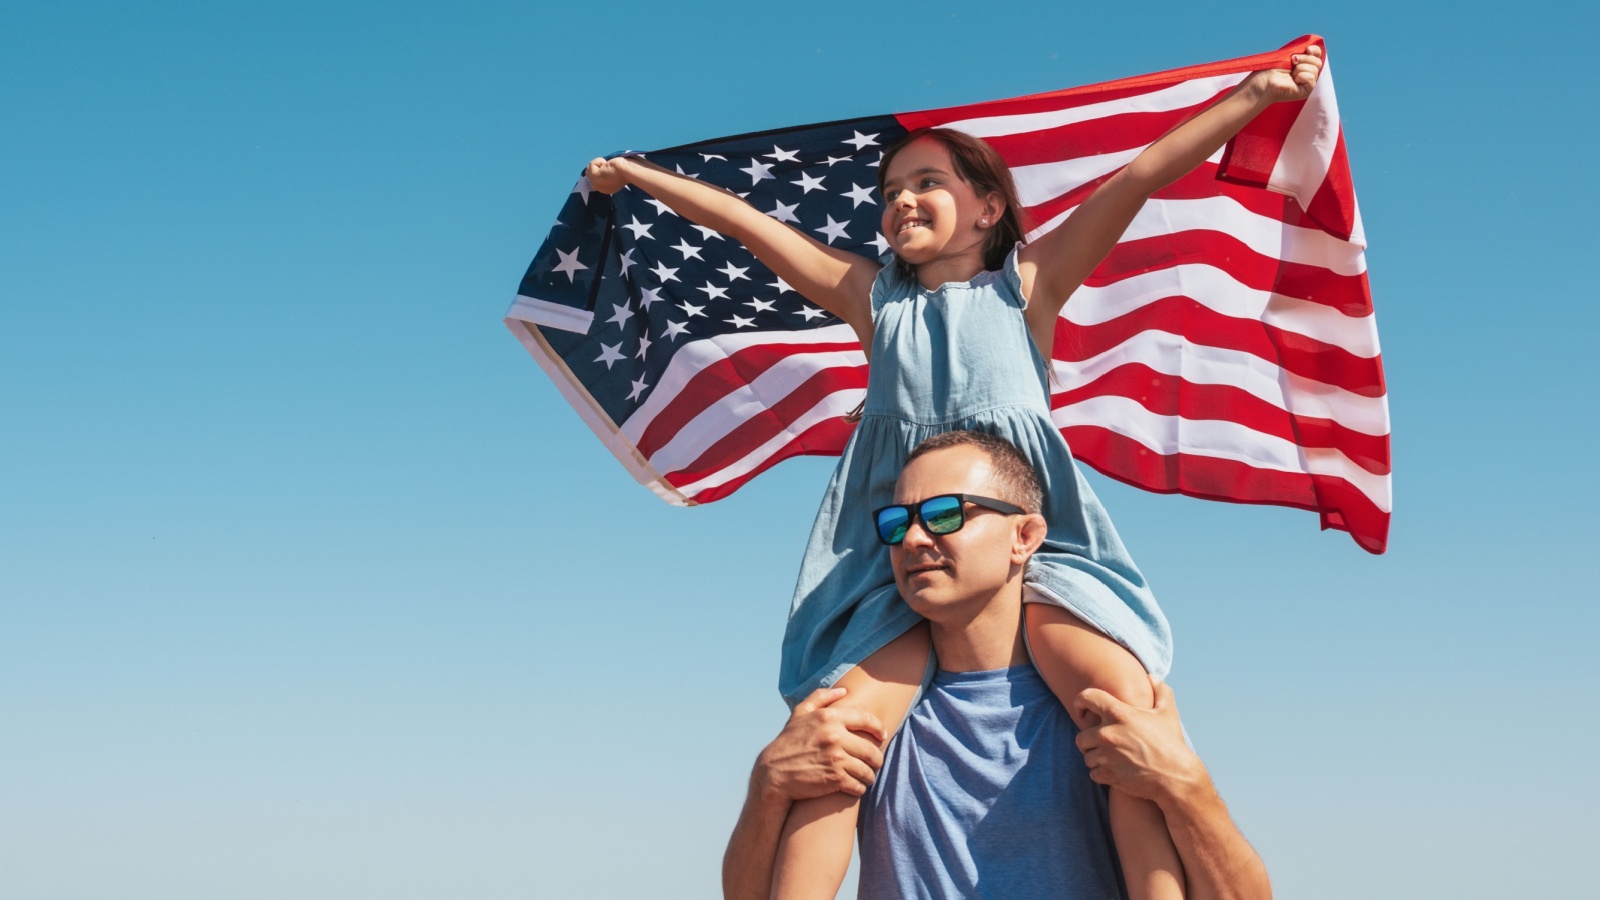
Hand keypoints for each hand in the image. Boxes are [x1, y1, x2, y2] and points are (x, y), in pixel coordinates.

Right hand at [585, 156, 631, 194]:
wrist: (629, 170)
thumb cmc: (627, 169)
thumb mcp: (617, 172)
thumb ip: (609, 172)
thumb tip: (602, 166)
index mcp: (608, 189)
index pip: (596, 181)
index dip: (599, 171)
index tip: (607, 167)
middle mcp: (601, 189)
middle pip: (590, 175)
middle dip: (597, 167)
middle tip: (608, 166)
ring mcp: (597, 184)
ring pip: (589, 170)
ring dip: (598, 164)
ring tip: (608, 164)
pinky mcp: (595, 177)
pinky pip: (591, 165)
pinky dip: (598, 161)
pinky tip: (606, 163)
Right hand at [751, 687, 886, 803]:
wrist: (773, 773)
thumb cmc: (788, 742)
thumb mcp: (800, 714)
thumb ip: (821, 697)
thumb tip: (843, 690)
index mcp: (829, 717)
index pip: (866, 719)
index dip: (879, 728)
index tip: (882, 736)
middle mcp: (835, 736)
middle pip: (871, 749)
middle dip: (877, 758)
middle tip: (875, 763)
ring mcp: (836, 757)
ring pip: (867, 769)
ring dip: (869, 775)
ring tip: (867, 777)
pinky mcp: (835, 778)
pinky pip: (858, 785)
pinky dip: (860, 788)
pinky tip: (856, 787)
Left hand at [1073, 679, 1209, 805]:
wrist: (1176, 777)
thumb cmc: (1172, 743)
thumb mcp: (1168, 713)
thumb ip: (1160, 691)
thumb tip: (1152, 677)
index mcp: (1119, 714)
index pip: (1086, 698)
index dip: (1080, 702)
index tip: (1082, 710)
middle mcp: (1108, 733)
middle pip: (1080, 735)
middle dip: (1089, 740)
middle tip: (1102, 743)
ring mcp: (1106, 756)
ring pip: (1087, 756)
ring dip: (1096, 758)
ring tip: (1111, 758)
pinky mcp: (1108, 775)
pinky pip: (1093, 773)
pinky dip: (1101, 773)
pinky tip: (1114, 771)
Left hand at [1247, 44, 1322, 103]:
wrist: (1264, 82)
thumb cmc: (1271, 69)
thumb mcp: (1287, 55)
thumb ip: (1300, 50)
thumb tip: (1312, 44)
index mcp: (1303, 63)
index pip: (1317, 54)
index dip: (1315, 50)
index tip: (1307, 49)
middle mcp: (1307, 73)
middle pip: (1318, 62)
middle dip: (1305, 58)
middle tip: (1293, 61)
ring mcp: (1307, 83)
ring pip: (1315, 69)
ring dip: (1300, 68)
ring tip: (1290, 73)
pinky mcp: (1306, 91)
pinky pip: (1311, 78)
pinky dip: (1301, 76)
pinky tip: (1292, 81)